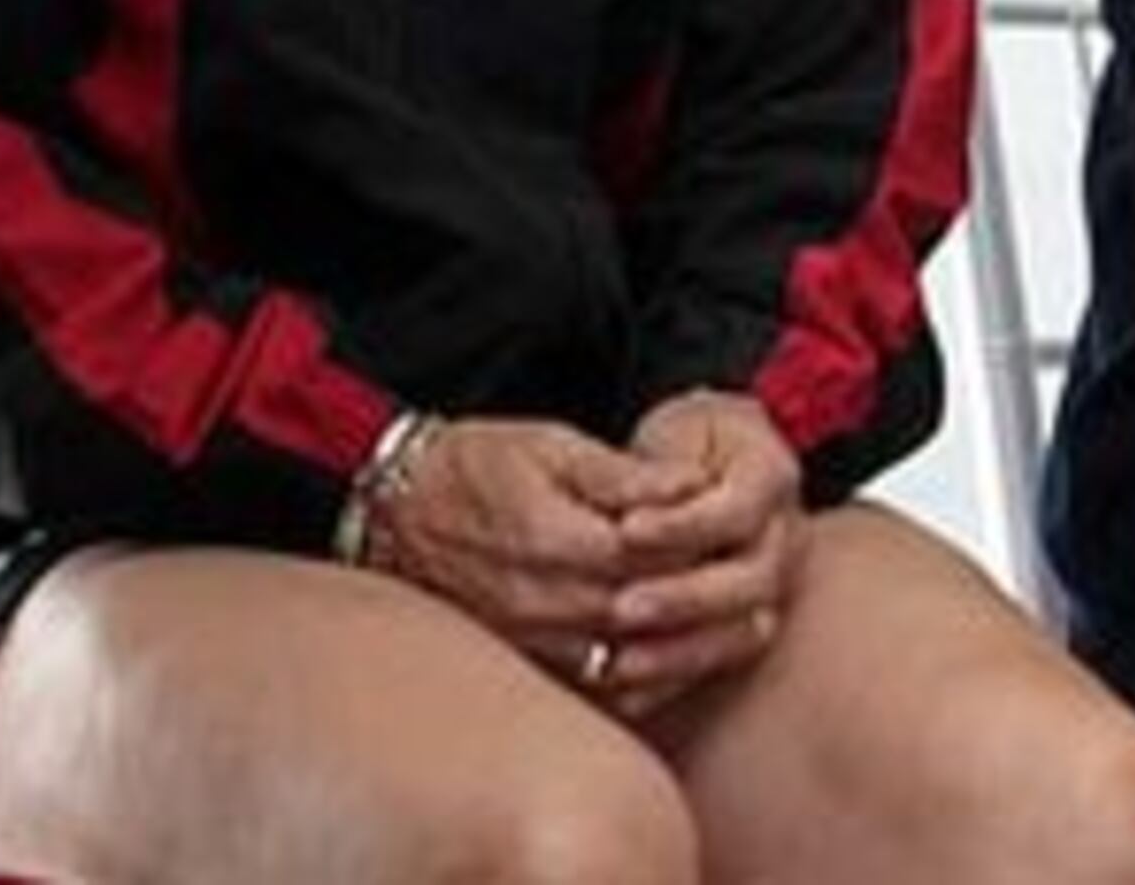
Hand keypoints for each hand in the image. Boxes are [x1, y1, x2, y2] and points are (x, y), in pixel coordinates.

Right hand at [364, 414, 700, 684]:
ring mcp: (528, 641)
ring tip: (717, 610)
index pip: (646, 553)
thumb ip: (624, 473)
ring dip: (677, 641)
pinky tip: (671, 650)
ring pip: (625, 658)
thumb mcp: (552, 446)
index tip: (725, 524)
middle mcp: (537, 600)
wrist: (400, 513)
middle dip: (695, 592)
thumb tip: (694, 483)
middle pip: (641, 609)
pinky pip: (595, 688)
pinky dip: (642, 676)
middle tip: (735, 569)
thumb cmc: (479, 468)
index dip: (693, 540)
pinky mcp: (524, 664)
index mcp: (548, 537)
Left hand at [596, 389, 807, 717]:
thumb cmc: (681, 447)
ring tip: (619, 662)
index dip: (682, 524)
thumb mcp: (667, 436)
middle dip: (684, 598)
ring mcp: (779, 584)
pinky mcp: (753, 623)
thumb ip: (651, 470)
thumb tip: (640, 497)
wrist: (705, 472)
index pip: (736, 508)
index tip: (624, 530)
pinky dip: (676, 680)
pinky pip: (726, 663)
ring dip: (681, 652)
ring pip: (748, 631)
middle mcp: (788, 534)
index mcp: (772, 475)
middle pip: (753, 579)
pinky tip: (628, 686)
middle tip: (621, 607)